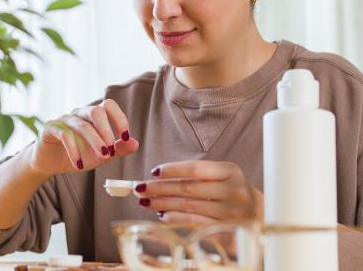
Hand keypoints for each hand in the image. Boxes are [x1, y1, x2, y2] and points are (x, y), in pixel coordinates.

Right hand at [30, 99, 138, 175]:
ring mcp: (63, 119)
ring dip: (94, 141)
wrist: (50, 164)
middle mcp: (79, 114)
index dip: (119, 118)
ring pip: (81, 125)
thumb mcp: (101, 155)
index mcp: (93, 116)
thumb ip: (118, 149)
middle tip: (110, 151)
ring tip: (101, 158)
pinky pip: (64, 134)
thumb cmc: (78, 154)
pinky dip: (73, 150)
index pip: (108, 105)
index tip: (126, 136)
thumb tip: (136, 143)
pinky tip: (78, 164)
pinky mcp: (50, 128)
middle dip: (106, 131)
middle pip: (96, 111)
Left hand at [134, 160, 263, 225]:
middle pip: (188, 188)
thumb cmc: (231, 190)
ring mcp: (231, 212)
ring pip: (189, 206)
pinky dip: (176, 218)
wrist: (258, 214)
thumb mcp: (221, 176)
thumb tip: (158, 176)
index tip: (154, 172)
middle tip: (140, 188)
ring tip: (146, 201)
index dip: (172, 170)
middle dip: (160, 188)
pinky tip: (161, 215)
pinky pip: (195, 222)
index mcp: (230, 171)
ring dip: (163, 203)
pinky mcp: (226, 229)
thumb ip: (196, 174)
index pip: (195, 168)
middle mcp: (233, 190)